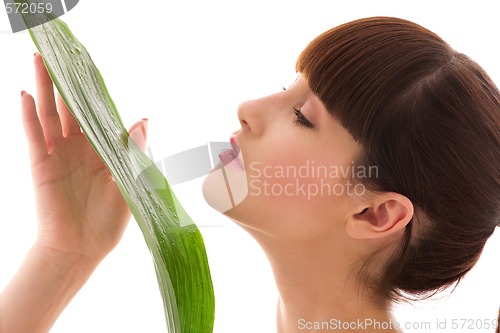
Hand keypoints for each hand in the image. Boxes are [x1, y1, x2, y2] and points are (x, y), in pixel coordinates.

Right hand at [21, 53, 147, 262]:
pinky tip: (25, 95)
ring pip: (49, 114)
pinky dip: (28, 115)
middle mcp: (79, 148)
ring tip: (40, 61)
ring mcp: (58, 154)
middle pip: (70, 108)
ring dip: (44, 88)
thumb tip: (144, 119)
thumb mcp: (128, 182)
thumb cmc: (107, 221)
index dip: (93, 93)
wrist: (82, 248)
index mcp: (101, 152)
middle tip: (59, 55)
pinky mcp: (42, 164)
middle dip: (64, 83)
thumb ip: (133, 150)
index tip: (91, 69)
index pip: (96, 115)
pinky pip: (34, 136)